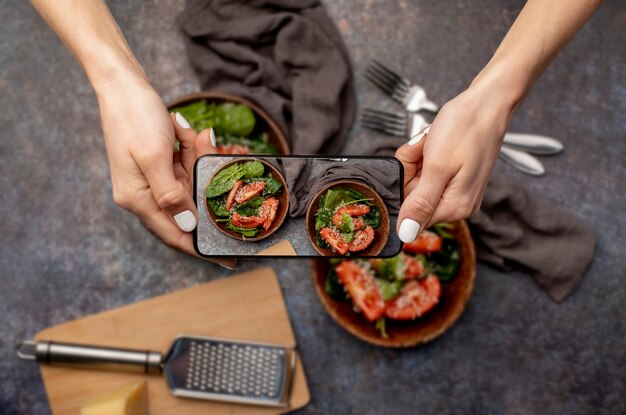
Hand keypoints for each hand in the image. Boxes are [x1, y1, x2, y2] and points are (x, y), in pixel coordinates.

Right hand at [96, 78, 234, 266]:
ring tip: (192, 136)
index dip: (201, 247)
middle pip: (186, 206)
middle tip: (219, 172)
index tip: (228, 259)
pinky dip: (191, 151)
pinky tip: (185, 132)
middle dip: (204, 189)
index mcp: (137, 198)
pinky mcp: (157, 164)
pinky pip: (184, 166)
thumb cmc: (135, 118)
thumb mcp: (155, 157)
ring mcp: (150, 179)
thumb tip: (187, 225)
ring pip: (189, 183)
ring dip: (197, 161)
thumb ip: (171, 195)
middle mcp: (142, 194)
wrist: (122, 83)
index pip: (174, 234)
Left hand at [395, 85, 512, 242]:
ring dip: (416, 157)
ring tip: (430, 141)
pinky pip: (425, 170)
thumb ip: (420, 203)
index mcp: (454, 208)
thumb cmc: (466, 128)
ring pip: (416, 180)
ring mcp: (456, 189)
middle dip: (410, 168)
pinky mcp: (454, 175)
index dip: (404, 187)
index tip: (415, 164)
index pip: (410, 214)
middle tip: (424, 148)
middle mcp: (457, 204)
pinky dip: (423, 153)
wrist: (487, 102)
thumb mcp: (437, 166)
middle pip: (412, 196)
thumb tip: (405, 235)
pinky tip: (433, 140)